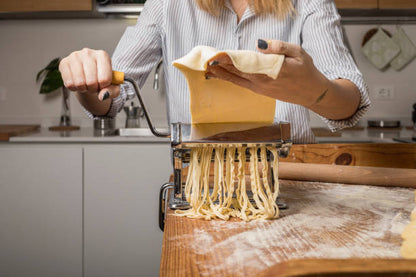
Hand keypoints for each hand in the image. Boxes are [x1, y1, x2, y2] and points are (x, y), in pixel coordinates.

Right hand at [59, 48, 119, 100]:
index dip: (103, 87)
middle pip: (91, 82)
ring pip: (79, 83)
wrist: (88, 76)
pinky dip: (74, 88)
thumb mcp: (112, 87)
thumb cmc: (101, 80)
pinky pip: (69, 83)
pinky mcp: (64, 63)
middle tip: (93, 85)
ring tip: (85, 84)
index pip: (104, 79)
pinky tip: (77, 82)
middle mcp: (88, 52)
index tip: (103, 84)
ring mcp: (75, 56)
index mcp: (103, 56)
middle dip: (93, 89)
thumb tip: (102, 96)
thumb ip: (112, 92)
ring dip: (83, 89)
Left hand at [205, 39, 329, 107]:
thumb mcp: (298, 53)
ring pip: (237, 80)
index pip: (245, 63)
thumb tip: (259, 44)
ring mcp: (260, 89)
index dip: (229, 59)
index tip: (216, 54)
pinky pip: (242, 85)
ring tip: (208, 69)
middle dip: (221, 66)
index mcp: (270, 71)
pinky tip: (222, 77)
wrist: (312, 93)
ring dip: (222, 75)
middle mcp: (262, 82)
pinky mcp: (261, 92)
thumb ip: (279, 47)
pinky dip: (230, 80)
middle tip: (206, 61)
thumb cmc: (306, 71)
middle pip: (237, 73)